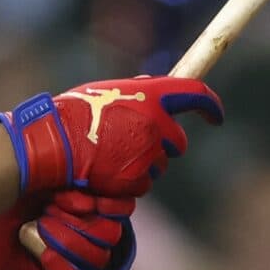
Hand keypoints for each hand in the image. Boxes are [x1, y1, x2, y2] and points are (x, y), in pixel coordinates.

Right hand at [0, 75, 221, 197]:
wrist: (52, 146)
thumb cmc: (72, 115)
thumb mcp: (105, 90)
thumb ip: (135, 91)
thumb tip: (153, 86)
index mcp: (150, 96)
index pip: (195, 95)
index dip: (211, 106)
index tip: (216, 116)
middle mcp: (155, 124)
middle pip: (178, 141)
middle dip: (165, 144)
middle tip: (139, 144)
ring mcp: (148, 153)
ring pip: (161, 164)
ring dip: (144, 163)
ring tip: (111, 156)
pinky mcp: (137, 179)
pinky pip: (144, 184)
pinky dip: (130, 181)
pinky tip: (107, 172)